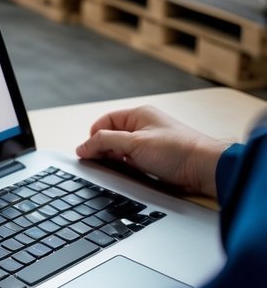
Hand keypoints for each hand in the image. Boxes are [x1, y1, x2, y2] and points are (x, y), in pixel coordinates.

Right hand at [75, 105, 229, 197]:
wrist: (205, 169)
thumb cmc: (177, 150)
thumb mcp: (134, 143)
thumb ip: (104, 142)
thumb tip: (82, 147)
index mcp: (139, 114)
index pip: (104, 122)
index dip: (93, 137)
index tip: (86, 153)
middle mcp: (143, 126)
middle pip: (111, 137)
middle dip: (105, 150)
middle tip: (103, 163)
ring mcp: (149, 143)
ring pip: (121, 151)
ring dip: (118, 160)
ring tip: (124, 168)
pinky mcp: (155, 159)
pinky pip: (133, 162)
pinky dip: (129, 168)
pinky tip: (133, 173)